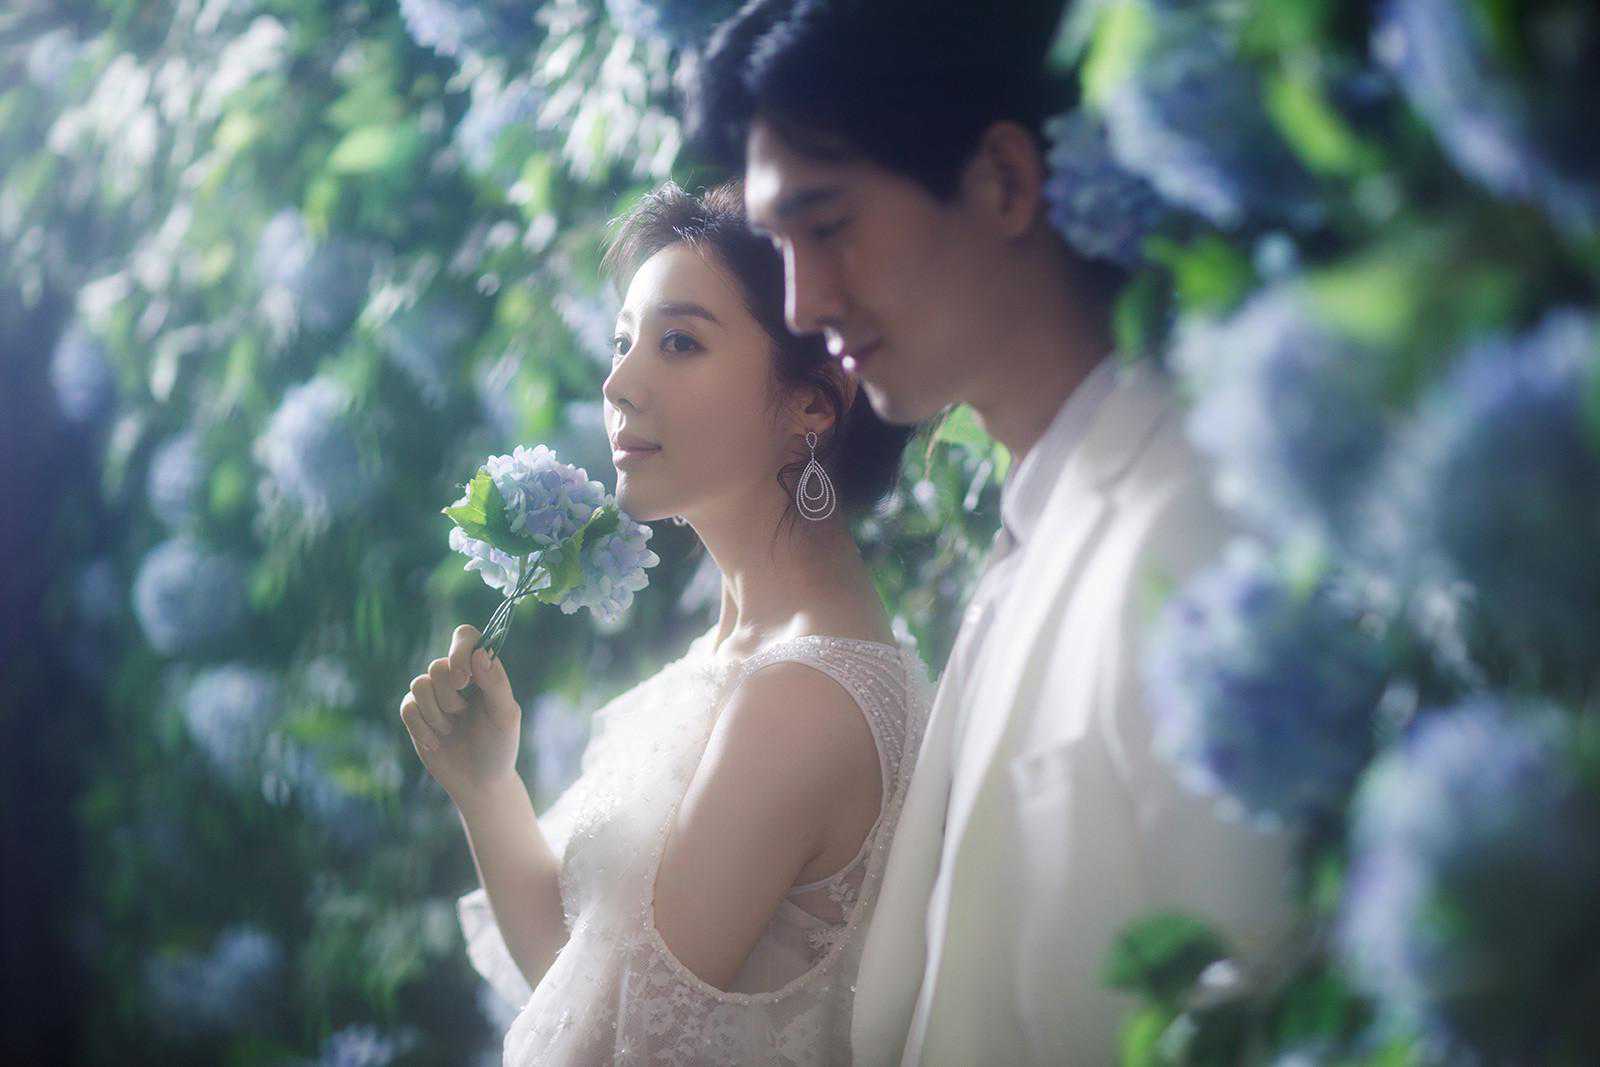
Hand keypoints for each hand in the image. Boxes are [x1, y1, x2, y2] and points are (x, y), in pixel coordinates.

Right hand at [399, 624, 521, 804]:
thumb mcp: (505, 716)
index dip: (460, 651)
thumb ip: (496, 683)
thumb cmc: (499, 747)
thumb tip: (479, 653)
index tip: (465, 679)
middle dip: (449, 696)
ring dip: (435, 713)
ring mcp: (435, 697)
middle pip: (437, 666)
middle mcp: (457, 679)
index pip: (465, 637)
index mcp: (482, 671)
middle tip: (463, 714)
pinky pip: (407, 707)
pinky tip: (436, 744)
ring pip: (419, 684)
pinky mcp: (417, 716)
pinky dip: (421, 727)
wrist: (480, 783)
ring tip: (450, 730)